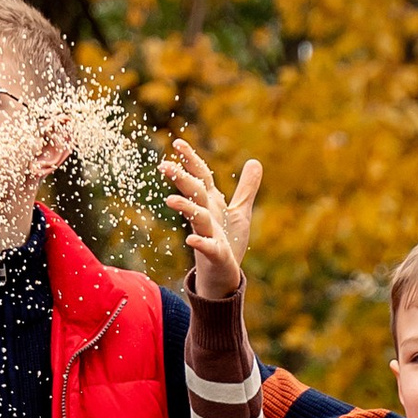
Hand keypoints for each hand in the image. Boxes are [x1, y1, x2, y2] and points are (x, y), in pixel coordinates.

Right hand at [164, 137, 261, 302]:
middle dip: (180, 180)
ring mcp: (208, 233)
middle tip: (163, 166)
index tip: (177, 142)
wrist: (223, 275)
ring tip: (170, 201)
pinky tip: (192, 240)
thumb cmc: (229, 242)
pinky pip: (207, 247)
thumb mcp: (240, 211)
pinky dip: (201, 243)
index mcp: (212, 203)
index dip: (190, 159)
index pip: (200, 176)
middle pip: (194, 193)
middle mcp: (207, 215)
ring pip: (196, 218)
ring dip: (185, 209)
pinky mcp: (214, 254)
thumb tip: (254, 161)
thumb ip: (246, 187)